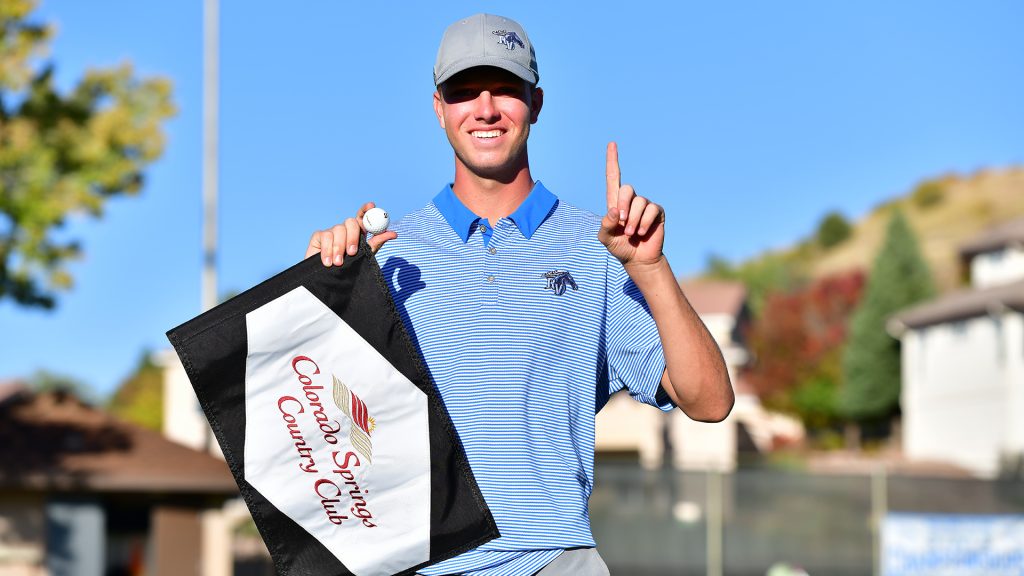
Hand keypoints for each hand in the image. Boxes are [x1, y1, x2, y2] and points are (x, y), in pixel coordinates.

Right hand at [304, 202, 396, 266]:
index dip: (366, 209)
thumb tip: (394, 233)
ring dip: (339, 248)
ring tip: (338, 263)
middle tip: (352, 252)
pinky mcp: (319, 236)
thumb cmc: (348, 268)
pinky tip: (327, 262)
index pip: (362, 216)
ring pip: (338, 229)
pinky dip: (327, 250)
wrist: (328, 281)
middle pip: (351, 222)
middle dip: (352, 237)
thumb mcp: (365, 255)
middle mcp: (345, 229)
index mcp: (357, 232)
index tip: (371, 206)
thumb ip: (377, 242)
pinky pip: (325, 236)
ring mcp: (332, 231)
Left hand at [598, 142, 664, 266]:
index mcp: (615, 202)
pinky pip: (651, 210)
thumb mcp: (605, 238)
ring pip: (639, 202)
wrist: (638, 259)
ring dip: (633, 220)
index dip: (612, 161)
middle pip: (626, 189)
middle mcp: (631, 200)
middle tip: (622, 226)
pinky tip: (641, 232)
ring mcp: (645, 205)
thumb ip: (605, 225)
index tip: (612, 144)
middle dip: (623, 206)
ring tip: (631, 233)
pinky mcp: (657, 212)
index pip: (613, 178)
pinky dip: (644, 223)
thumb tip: (615, 210)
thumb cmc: (619, 247)